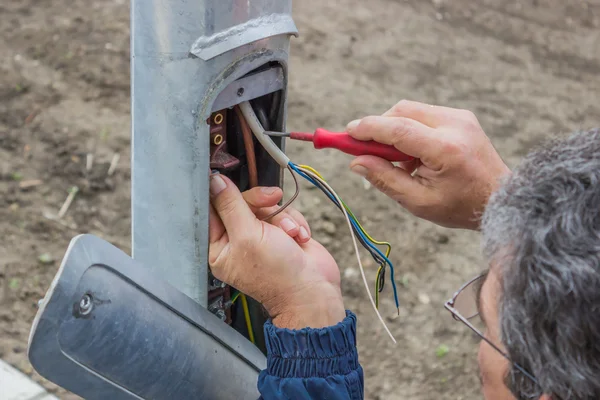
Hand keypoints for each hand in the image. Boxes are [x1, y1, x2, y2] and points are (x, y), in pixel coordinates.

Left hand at [208, 174, 345, 328]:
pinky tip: (299, 238)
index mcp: (221, 248)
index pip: (215, 210)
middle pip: (243, 203)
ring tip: (291, 234)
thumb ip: (231, 205)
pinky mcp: (282, 234)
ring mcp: (262, 237)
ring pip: (267, 206)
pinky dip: (294, 222)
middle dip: (261, 203)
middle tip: (273, 199)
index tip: (231, 178)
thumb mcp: (248, 235)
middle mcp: (239, 241)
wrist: (314, 289)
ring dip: (283, 216)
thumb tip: (215, 181)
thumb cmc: (277, 273)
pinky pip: (285, 213)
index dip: (224, 193)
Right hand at [346, 100, 510, 229]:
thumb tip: (356, 162)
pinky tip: (414, 155)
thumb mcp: (418, 202)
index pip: (397, 127)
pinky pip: (424, 114)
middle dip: (379, 127)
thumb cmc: (459, 206)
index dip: (368, 128)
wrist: (499, 199)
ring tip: (399, 161)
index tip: (347, 133)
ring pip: (411, 110)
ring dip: (394, 129)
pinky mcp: (462, 116)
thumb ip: (385, 179)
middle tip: (366, 151)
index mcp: (445, 149)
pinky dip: (410, 129)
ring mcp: (460, 117)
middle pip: (402, 111)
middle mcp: (454, 125)